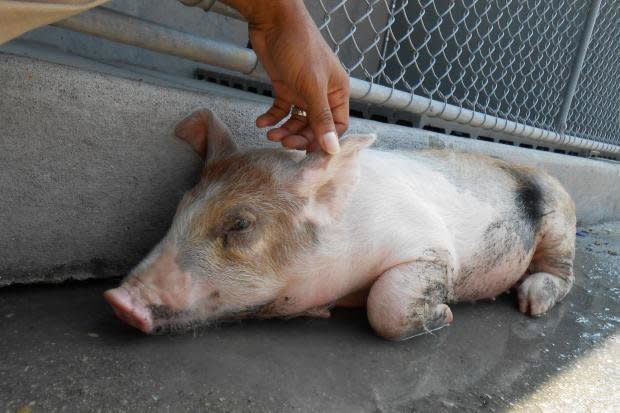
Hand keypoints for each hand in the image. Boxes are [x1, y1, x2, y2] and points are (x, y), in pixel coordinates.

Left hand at [224, 0, 349, 153]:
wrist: (273, 22)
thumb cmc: (300, 48)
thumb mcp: (312, 87)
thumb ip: (321, 119)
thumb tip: (333, 149)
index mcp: (337, 92)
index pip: (338, 126)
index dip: (325, 140)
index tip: (308, 152)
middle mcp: (322, 94)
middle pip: (315, 127)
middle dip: (300, 137)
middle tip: (284, 142)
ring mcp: (303, 91)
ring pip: (297, 121)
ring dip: (284, 130)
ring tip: (270, 134)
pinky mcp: (285, 87)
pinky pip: (281, 110)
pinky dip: (272, 118)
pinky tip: (261, 122)